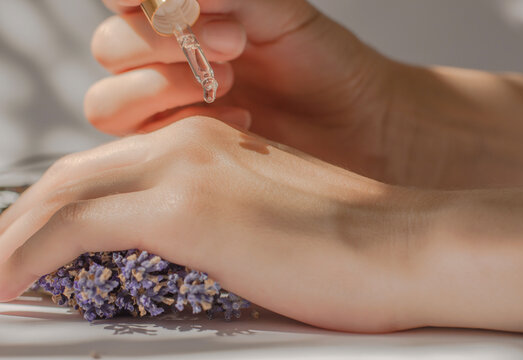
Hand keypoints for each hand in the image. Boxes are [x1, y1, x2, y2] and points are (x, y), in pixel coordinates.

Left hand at [0, 117, 429, 332]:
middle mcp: (187, 145)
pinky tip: (8, 285)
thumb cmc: (346, 248)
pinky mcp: (188, 207)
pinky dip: (29, 254)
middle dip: (19, 219)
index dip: (57, 208)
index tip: (31, 245)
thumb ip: (212, 230)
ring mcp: (185, 169)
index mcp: (205, 147)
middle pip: (72, 175)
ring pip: (63, 194)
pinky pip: (76, 226)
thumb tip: (183, 257)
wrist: (403, 245)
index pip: (106, 171)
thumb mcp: (261, 229)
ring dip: (14, 237)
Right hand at [86, 0, 394, 177]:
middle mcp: (168, 63)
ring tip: (231, 84)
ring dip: (164, 88)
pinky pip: (146, 143)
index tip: (182, 7)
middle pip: (110, 50)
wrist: (358, 122)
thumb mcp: (280, 14)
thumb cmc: (323, 63)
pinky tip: (242, 119)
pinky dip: (186, 126)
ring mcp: (171, 112)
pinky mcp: (181, 154)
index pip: (123, 2)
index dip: (134, 1)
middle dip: (164, 43)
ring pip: (108, 102)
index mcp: (186, 20)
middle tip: (233, 45)